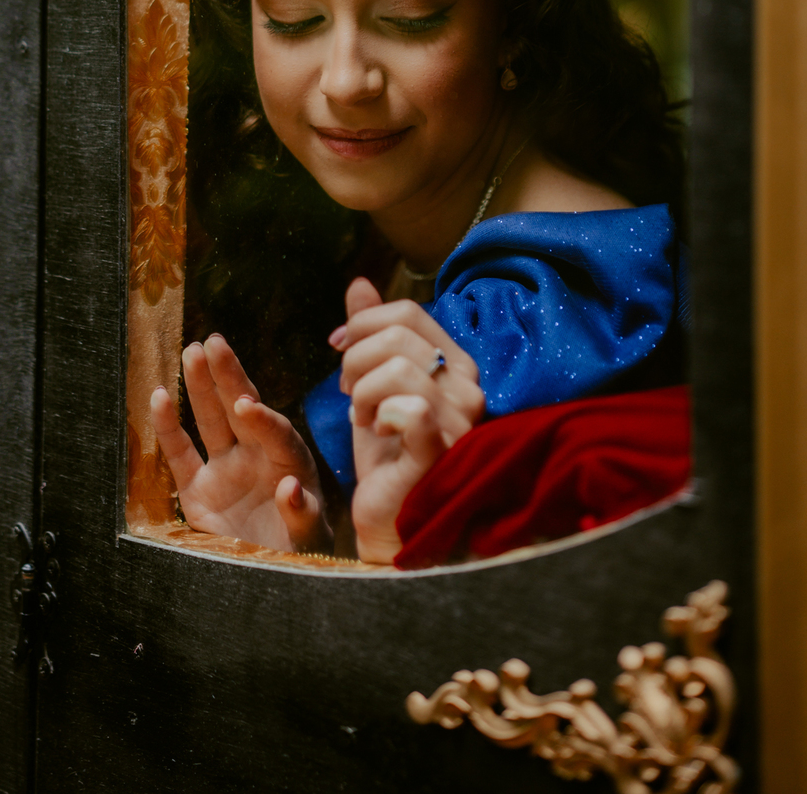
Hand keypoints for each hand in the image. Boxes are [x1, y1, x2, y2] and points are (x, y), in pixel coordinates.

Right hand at [152, 333, 331, 554]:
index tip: (246, 406)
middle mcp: (256, 458)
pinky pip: (180, 454)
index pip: (276, 433)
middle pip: (241, 410)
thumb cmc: (299, 554)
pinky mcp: (197, 491)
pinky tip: (159, 396)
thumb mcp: (311, 538)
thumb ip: (302, 514)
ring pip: (210, 421)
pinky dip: (168, 427)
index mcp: (289, 463)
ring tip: (192, 351)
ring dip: (201, 388)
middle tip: (215, 343)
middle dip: (229, 377)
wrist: (270, 580)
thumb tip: (291, 487)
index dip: (262, 419)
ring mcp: (225, 471)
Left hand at [334, 279, 484, 562]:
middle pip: (396, 335)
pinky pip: (411, 409)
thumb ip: (370, 334)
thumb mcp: (372, 386)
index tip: (338, 348)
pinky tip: (379, 434)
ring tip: (363, 419)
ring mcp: (462, 421)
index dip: (362, 323)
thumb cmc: (388, 458)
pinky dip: (381, 414)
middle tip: (349, 395)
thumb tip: (360, 284)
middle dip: (356, 360)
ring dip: (362, 393)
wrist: (393, 523)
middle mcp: (468, 387)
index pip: (408, 312)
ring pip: (397, 368)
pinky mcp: (444, 452)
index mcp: (454, 365)